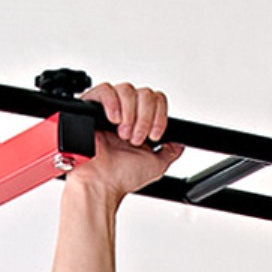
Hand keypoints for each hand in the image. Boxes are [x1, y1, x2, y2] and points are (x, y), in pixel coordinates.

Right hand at [68, 81, 182, 199]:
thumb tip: (180, 142)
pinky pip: (105, 89)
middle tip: (136, 139)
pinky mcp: (91, 106)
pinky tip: (113, 120)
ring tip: (123, 135)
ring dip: (130, 115)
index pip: (156, 100)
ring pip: (127, 89)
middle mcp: (126, 113)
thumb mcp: (156, 165)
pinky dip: (113, 103)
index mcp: (139, 123)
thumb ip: (170, 151)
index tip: (154, 136)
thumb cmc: (120, 176)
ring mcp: (109, 108)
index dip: (159, 116)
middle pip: (145, 93)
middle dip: (145, 118)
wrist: (101, 182)